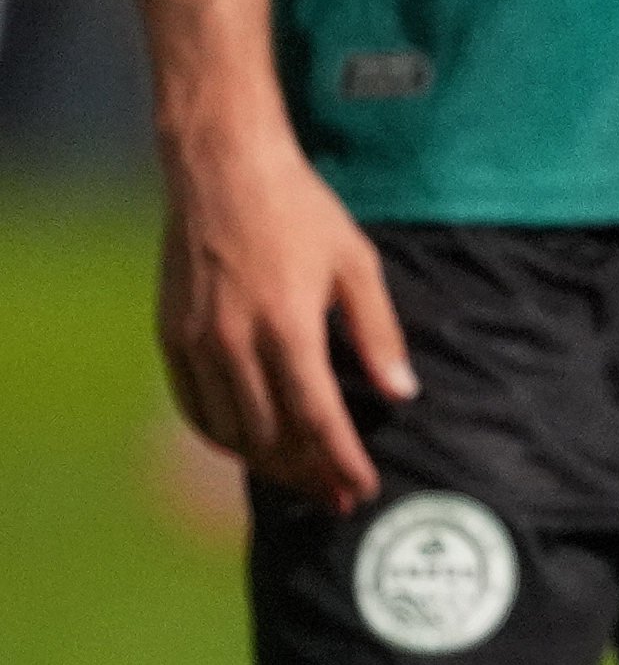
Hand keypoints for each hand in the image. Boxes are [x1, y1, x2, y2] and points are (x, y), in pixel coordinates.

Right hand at [154, 124, 412, 513]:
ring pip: (228, 430)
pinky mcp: (170, 336)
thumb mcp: (357, 264)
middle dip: (309, 472)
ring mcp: (196, 341)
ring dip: (266, 464)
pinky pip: (194, 407)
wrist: (224, 171)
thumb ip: (379, 332)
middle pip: (271, 435)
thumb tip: (403, 392)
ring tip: (302, 477)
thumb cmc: (301, 212)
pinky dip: (221, 437)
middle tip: (338, 494)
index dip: (340, 459)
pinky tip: (248, 447)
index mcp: (287, 325)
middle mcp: (234, 342)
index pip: (317, 417)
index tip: (363, 486)